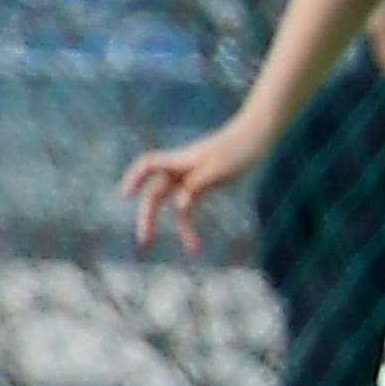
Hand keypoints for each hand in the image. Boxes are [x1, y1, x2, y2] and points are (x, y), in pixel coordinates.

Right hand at [120, 119, 268, 254]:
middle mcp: (181, 168)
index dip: (133, 178)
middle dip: (148, 216)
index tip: (125, 196)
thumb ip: (196, 186)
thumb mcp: (218, 168)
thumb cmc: (238, 148)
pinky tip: (201, 240)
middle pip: (156, 193)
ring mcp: (193, 177)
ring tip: (193, 250)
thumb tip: (179, 206)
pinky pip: (193, 204)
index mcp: (180, 160)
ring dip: (182, 226)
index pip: (147, 164)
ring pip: (177, 204)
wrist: (259, 135)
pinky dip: (195, 220)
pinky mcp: (206, 183)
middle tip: (145, 241)